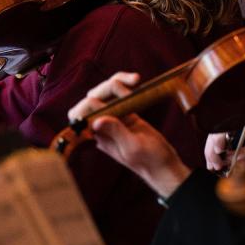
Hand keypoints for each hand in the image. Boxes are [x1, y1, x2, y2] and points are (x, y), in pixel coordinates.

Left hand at [68, 71, 191, 197]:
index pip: (79, 116)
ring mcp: (114, 118)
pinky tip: (136, 82)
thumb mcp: (133, 147)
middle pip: (92, 99)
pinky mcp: (126, 112)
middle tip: (130, 84)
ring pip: (105, 93)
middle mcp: (101, 126)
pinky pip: (119, 94)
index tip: (109, 101)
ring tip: (135, 80)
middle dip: (106, 88)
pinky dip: (125, 85)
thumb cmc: (149, 160)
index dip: (88, 104)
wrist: (164, 164)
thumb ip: (116, 132)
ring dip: (117, 83)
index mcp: (97, 136)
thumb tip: (96, 120)